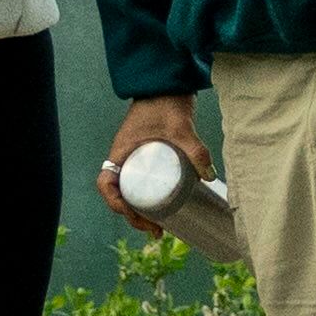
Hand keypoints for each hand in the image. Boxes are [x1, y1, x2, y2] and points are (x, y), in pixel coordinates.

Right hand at [95, 93, 203, 224]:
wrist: (168, 84)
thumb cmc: (165, 102)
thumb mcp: (180, 128)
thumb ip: (195, 149)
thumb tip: (209, 175)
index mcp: (121, 151)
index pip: (106, 183)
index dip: (115, 203)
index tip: (134, 214)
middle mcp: (124, 157)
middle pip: (119, 195)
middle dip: (133, 217)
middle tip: (155, 230)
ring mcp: (135, 158)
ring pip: (130, 192)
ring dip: (139, 212)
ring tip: (160, 229)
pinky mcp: (148, 158)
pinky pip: (141, 184)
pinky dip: (148, 201)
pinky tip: (163, 211)